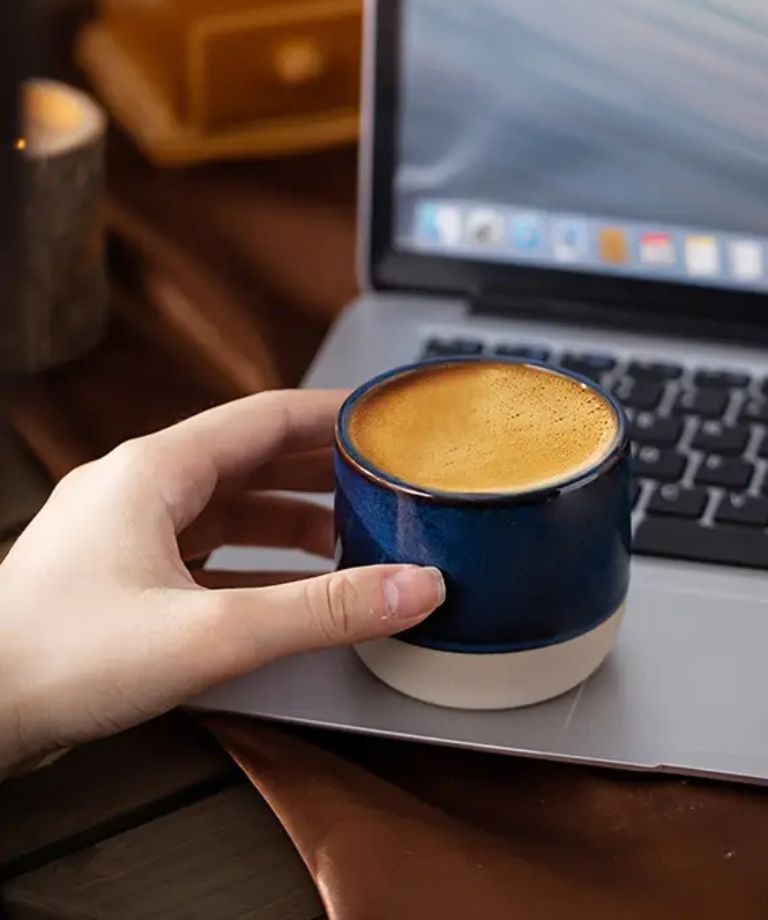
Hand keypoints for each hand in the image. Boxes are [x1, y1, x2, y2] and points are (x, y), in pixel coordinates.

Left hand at [0, 390, 444, 777]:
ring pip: (228, 505)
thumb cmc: (50, 660)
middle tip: (380, 480)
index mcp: (155, 471)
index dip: (333, 414)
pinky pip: (204, 547)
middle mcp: (138, 488)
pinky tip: (289, 586)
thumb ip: (320, 611)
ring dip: (290, 516)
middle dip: (321, 469)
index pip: (267, 416)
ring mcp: (123, 530)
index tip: (383, 419)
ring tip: (350, 535)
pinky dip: (255, 557)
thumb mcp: (210, 632)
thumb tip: (411, 587)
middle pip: (252, 458)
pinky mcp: (117, 575)